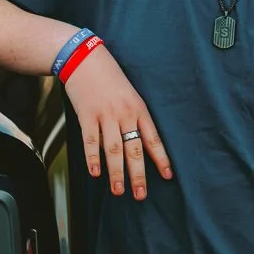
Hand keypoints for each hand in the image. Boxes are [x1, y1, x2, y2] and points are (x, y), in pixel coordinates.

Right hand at [62, 44, 172, 198]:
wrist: (85, 58)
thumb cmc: (109, 77)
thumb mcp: (129, 94)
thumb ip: (134, 116)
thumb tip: (140, 142)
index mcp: (139, 109)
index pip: (153, 139)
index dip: (161, 159)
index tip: (167, 176)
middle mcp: (124, 114)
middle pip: (134, 149)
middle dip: (138, 175)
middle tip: (140, 194)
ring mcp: (105, 115)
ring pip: (113, 150)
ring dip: (116, 173)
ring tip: (119, 191)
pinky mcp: (86, 115)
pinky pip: (91, 141)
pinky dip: (92, 158)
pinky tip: (95, 173)